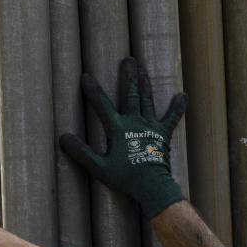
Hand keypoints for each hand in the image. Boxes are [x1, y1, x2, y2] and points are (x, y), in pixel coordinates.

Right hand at [60, 57, 186, 217]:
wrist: (153, 186)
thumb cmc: (125, 178)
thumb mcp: (99, 167)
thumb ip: (81, 152)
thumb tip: (63, 137)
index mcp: (118, 128)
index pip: (102, 104)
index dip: (93, 90)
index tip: (86, 76)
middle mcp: (135, 122)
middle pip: (130, 94)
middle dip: (128, 76)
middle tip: (128, 59)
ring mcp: (151, 126)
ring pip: (147, 99)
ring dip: (145, 83)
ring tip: (143, 68)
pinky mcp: (163, 134)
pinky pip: (172, 117)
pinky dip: (177, 107)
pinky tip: (182, 95)